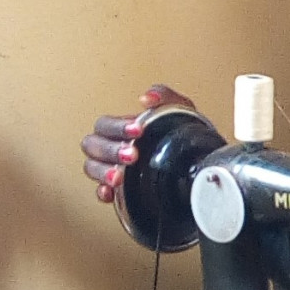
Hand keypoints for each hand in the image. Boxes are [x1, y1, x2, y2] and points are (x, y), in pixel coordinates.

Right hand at [82, 85, 194, 205]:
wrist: (198, 163)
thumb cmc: (182, 136)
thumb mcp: (178, 110)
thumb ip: (164, 96)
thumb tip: (147, 98)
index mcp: (121, 128)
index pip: (105, 125)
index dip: (117, 127)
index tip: (137, 130)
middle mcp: (112, 147)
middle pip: (93, 145)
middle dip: (110, 150)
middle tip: (131, 155)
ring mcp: (113, 168)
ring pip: (91, 167)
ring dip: (103, 171)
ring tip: (119, 177)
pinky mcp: (120, 191)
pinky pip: (100, 192)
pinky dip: (102, 192)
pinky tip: (111, 193)